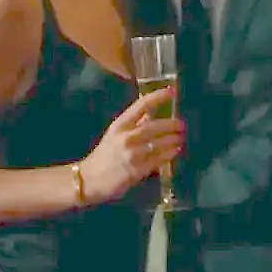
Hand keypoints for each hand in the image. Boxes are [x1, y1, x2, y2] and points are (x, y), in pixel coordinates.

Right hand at [78, 86, 185, 203]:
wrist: (89, 180)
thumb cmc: (105, 155)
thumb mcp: (116, 134)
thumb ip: (134, 124)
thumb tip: (153, 112)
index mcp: (120, 125)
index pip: (141, 105)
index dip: (158, 97)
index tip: (171, 90)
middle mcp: (126, 137)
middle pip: (154, 126)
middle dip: (171, 124)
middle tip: (181, 124)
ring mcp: (132, 154)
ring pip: (159, 143)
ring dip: (173, 140)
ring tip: (180, 138)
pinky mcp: (137, 170)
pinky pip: (158, 159)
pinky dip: (169, 154)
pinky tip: (175, 151)